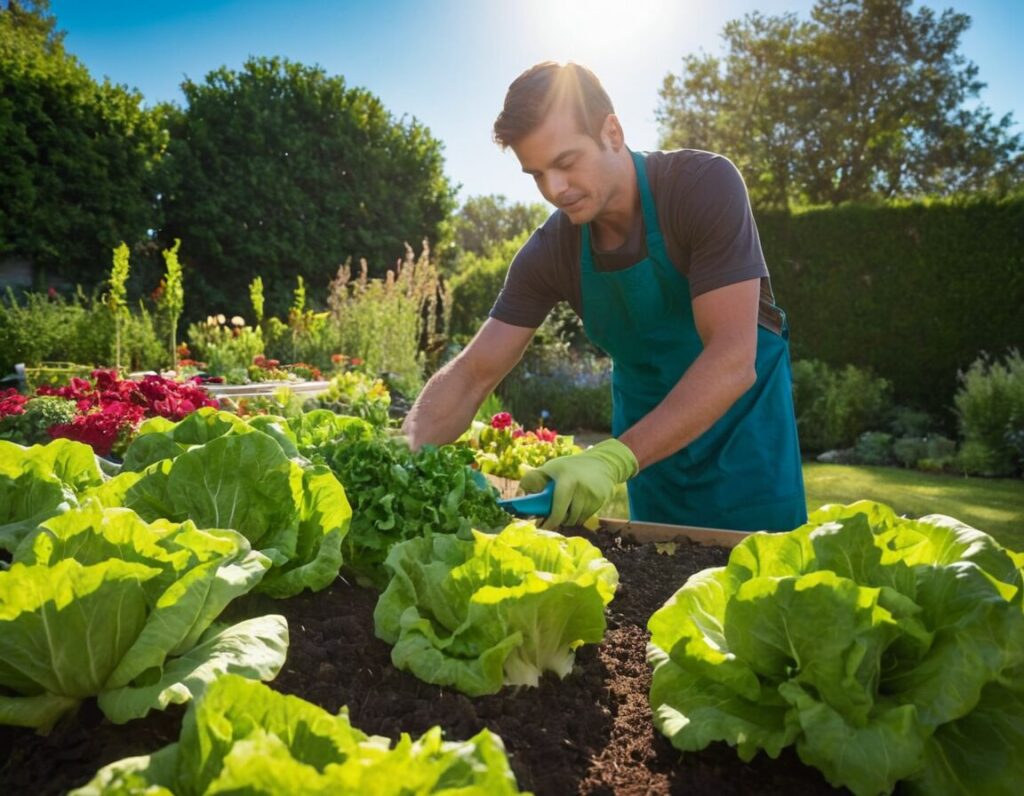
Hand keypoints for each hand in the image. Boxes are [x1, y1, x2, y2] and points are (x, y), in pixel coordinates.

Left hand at [519, 438, 637, 528]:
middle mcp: (581, 489)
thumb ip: (532, 480)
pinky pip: (585, 518)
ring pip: (575, 520)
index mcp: (566, 480)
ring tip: (563, 510)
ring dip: (567, 519)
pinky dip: (578, 516)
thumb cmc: (569, 467)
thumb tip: (519, 497)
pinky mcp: (600, 502)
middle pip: (566, 518)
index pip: (557, 510)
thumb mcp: (550, 468)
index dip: (549, 522)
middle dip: (556, 521)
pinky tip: (576, 506)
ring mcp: (593, 496)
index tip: (540, 526)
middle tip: (549, 519)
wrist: (601, 462)